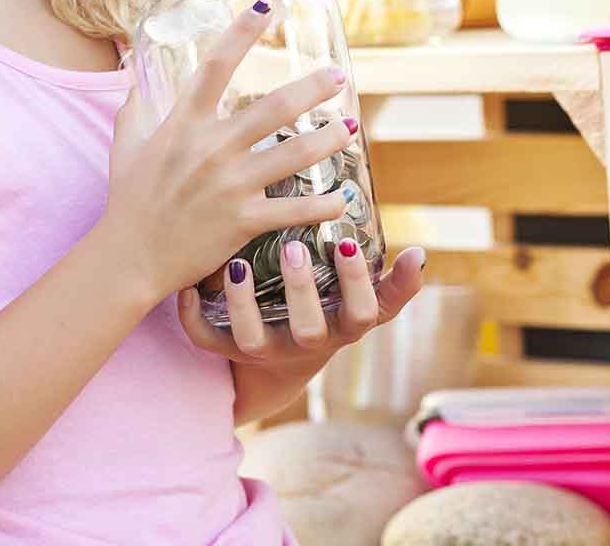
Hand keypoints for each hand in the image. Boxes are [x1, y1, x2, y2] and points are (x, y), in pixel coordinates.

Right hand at [101, 2, 357, 304]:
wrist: (129, 258)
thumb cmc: (128, 200)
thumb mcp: (125, 145)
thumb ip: (134, 108)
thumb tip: (132, 72)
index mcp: (183, 124)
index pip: (216, 65)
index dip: (241, 31)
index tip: (267, 3)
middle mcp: (211, 148)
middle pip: (272, 108)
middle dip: (311, 88)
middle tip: (339, 75)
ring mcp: (230, 185)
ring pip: (293, 155)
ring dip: (328, 140)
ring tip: (350, 128)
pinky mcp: (243, 221)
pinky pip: (294, 210)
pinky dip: (323, 205)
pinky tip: (342, 198)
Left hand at [176, 242, 427, 373]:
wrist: (274, 367)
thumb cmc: (326, 313)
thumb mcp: (360, 302)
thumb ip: (389, 281)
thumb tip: (421, 252)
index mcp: (343, 326)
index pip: (364, 313)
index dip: (360, 284)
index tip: (348, 243)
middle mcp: (306, 342)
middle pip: (310, 329)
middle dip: (303, 290)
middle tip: (295, 245)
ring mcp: (265, 349)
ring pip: (253, 338)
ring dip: (243, 304)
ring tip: (237, 265)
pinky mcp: (227, 351)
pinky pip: (207, 340)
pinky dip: (193, 315)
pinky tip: (188, 284)